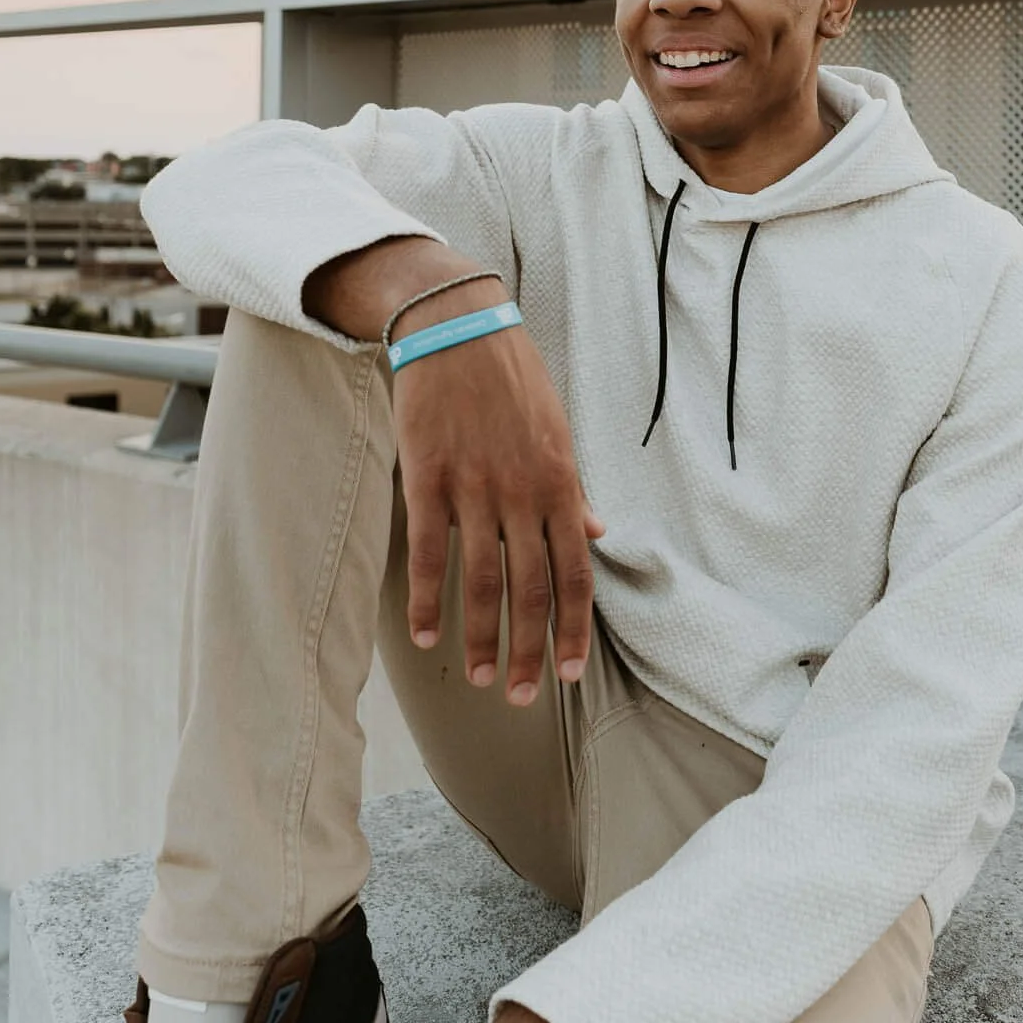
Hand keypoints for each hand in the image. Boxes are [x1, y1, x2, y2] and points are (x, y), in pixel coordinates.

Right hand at [303, 236, 604, 702]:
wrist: (457, 326)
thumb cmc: (512, 377)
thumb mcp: (558, 428)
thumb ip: (573, 488)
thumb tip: (597, 531)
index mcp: (561, 483)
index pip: (575, 573)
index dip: (573, 629)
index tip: (569, 673)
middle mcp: (523, 492)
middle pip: (533, 590)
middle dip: (531, 650)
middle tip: (524, 697)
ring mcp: (475, 487)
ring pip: (483, 580)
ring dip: (485, 637)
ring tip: (483, 679)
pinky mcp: (429, 478)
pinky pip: (430, 551)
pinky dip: (428, 598)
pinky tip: (425, 632)